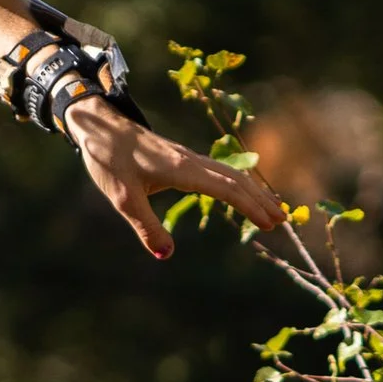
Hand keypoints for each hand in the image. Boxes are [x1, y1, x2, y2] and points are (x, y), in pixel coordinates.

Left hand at [62, 99, 287, 261]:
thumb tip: (166, 255)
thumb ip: (145, 226)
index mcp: (181, 170)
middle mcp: (190, 161)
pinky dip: (237, 183)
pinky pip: (218, 171)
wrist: (98, 127)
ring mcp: (187, 157)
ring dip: (253, 191)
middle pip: (236, 180)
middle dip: (261, 200)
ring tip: (272, 209)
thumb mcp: (122, 198)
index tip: (269, 224)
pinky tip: (240, 192)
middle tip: (283, 221)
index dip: (250, 207)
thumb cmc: (108, 160)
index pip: (227, 189)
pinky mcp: (181, 158)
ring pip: (230, 173)